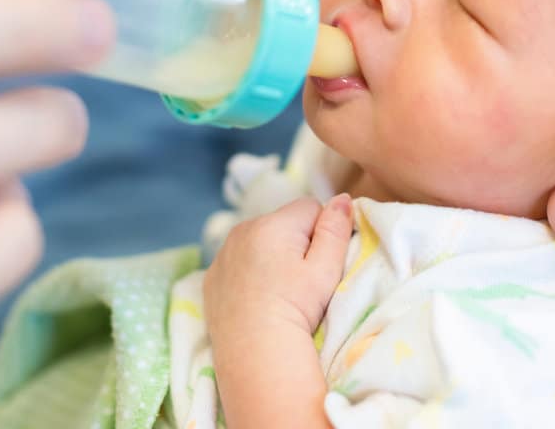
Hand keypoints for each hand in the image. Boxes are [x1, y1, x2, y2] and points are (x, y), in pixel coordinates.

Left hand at [204, 195, 352, 340]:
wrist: (254, 355)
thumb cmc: (296, 310)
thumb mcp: (325, 269)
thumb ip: (335, 229)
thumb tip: (343, 198)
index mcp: (272, 223)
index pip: (310, 207)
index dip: (322, 234)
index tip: (319, 264)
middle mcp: (242, 230)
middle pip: (283, 224)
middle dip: (296, 243)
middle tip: (300, 281)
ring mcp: (223, 254)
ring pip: (260, 242)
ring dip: (272, 255)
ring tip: (279, 291)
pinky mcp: (211, 277)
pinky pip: (239, 262)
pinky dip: (249, 272)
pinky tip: (257, 298)